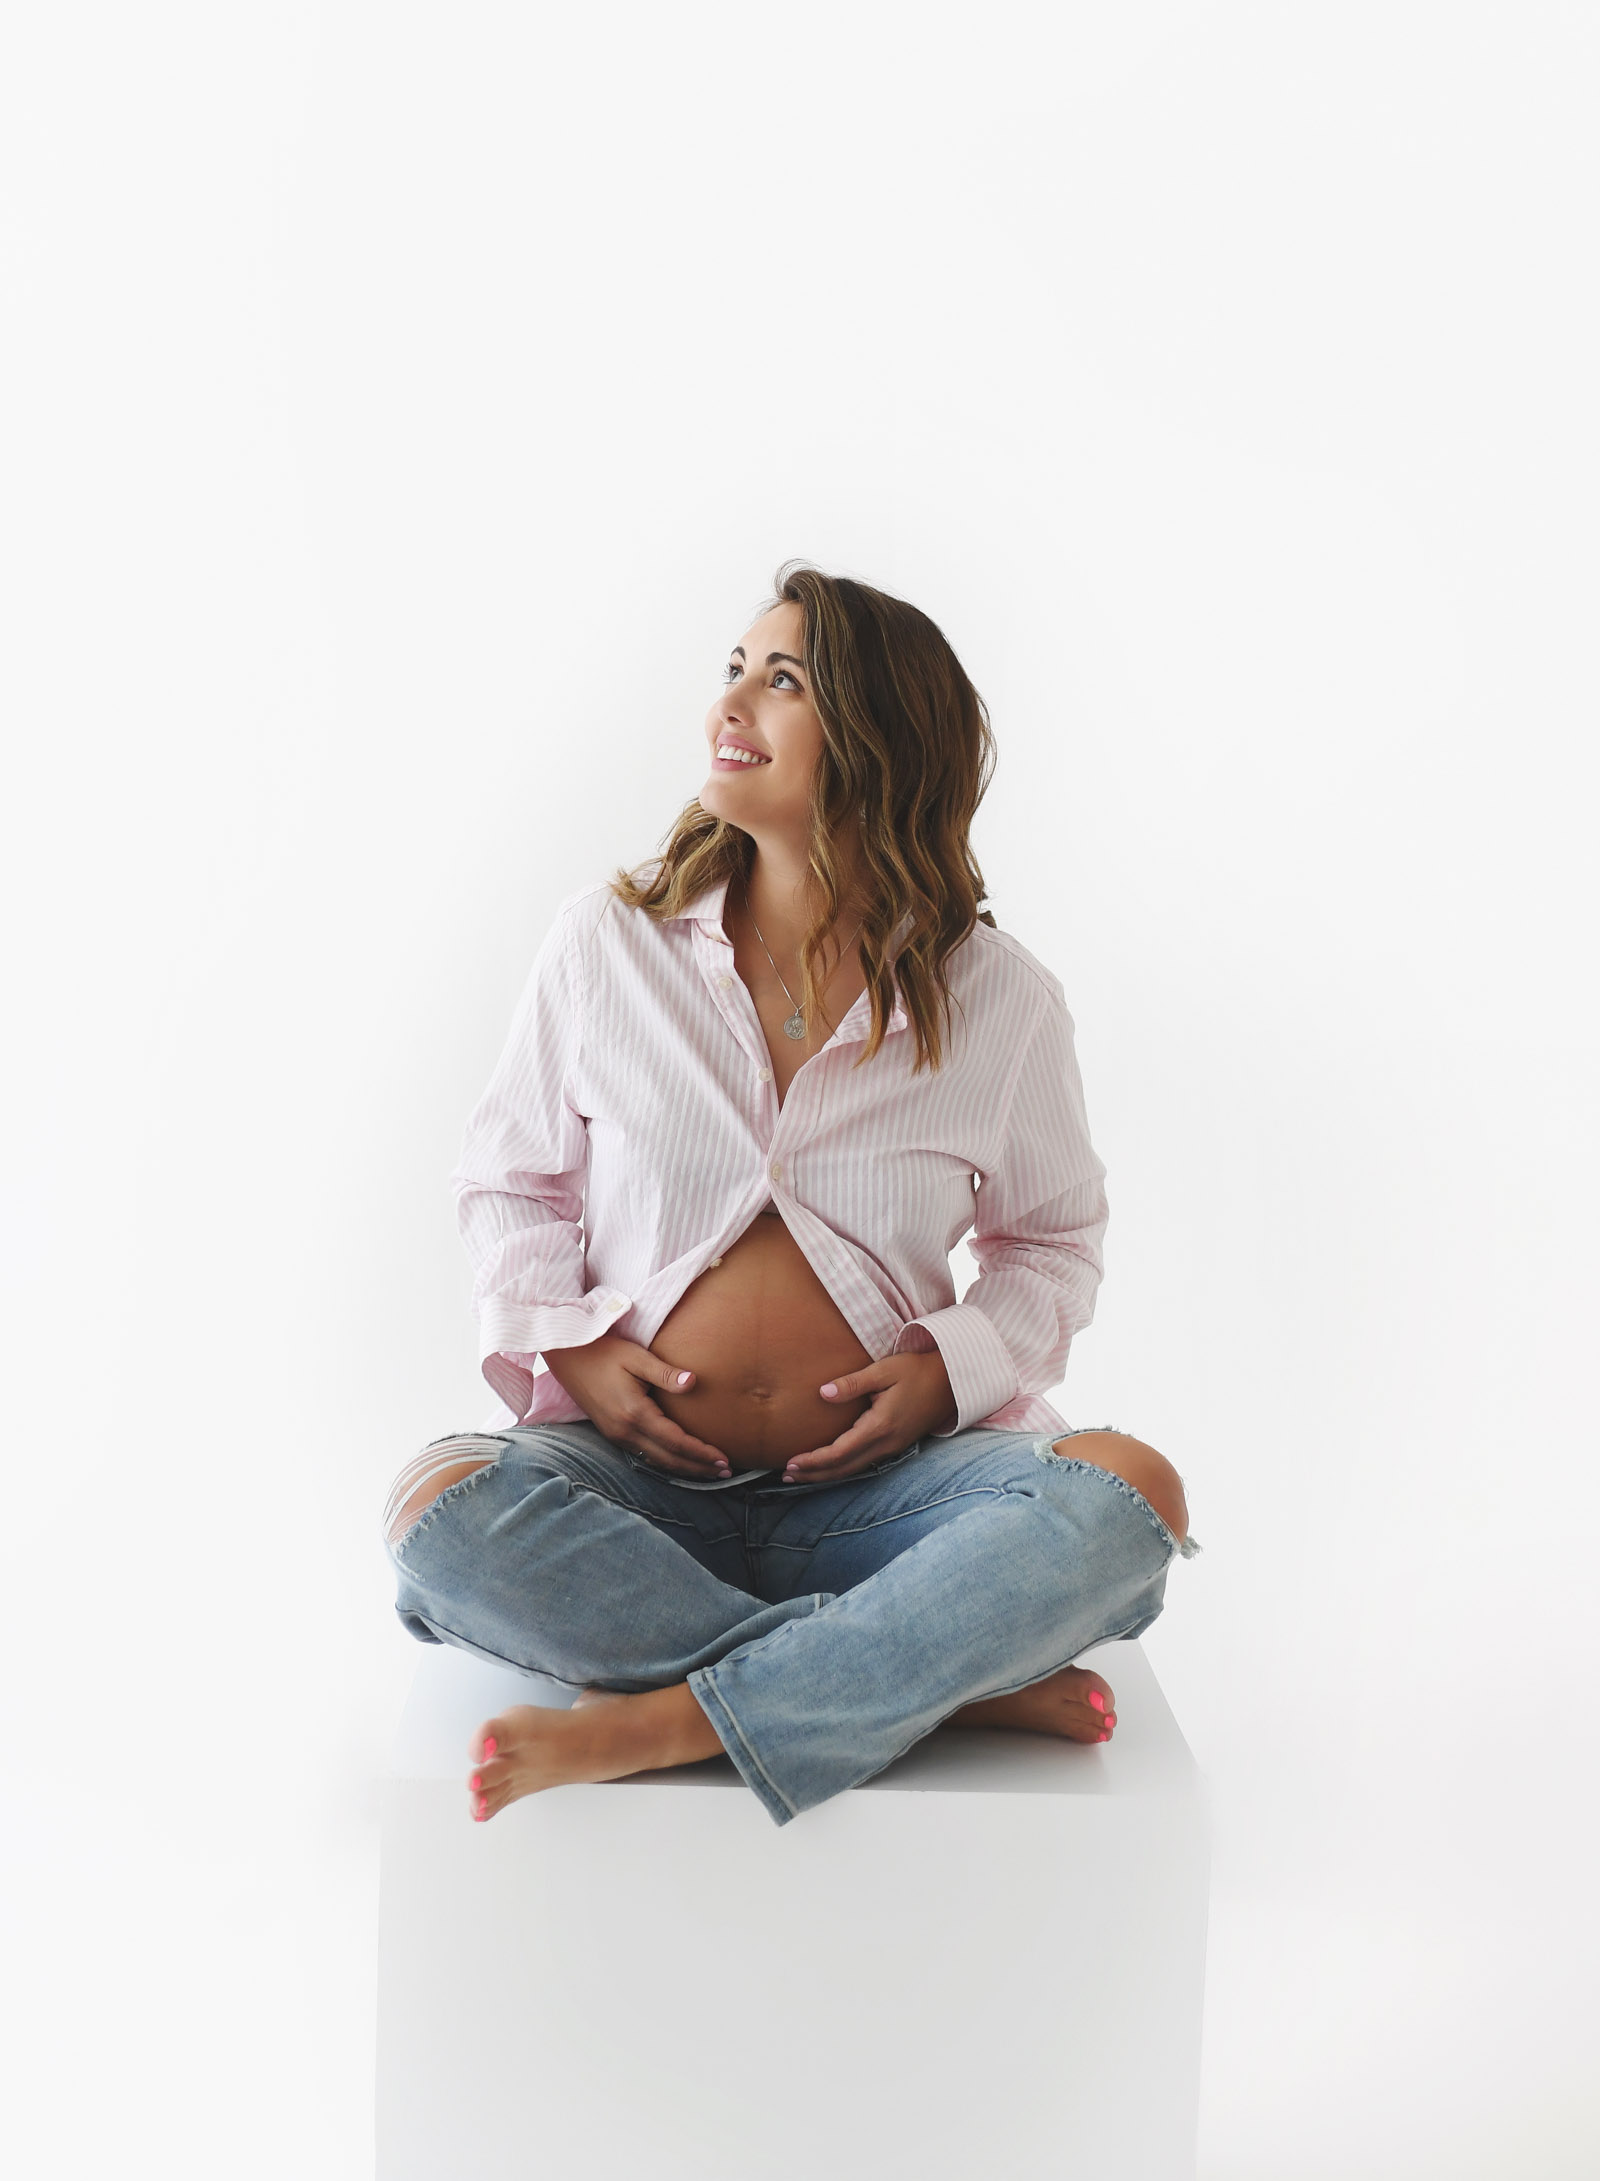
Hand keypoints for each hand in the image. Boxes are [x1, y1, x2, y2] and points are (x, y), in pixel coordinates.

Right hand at [541, 1332, 731, 1480]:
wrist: (567, 1356)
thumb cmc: (603, 1351)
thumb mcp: (636, 1357)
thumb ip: (665, 1373)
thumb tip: (693, 1381)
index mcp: (634, 1413)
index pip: (676, 1442)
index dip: (701, 1453)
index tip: (724, 1459)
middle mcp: (624, 1431)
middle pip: (668, 1459)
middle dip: (698, 1468)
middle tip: (726, 1473)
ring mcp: (615, 1435)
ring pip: (655, 1461)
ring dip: (683, 1468)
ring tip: (708, 1471)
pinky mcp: (611, 1433)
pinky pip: (644, 1455)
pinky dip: (666, 1462)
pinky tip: (679, 1460)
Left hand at [782, 1350, 957, 1485]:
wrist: (952, 1380)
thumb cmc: (917, 1370)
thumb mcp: (885, 1370)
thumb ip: (853, 1383)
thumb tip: (822, 1393)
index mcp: (880, 1426)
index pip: (839, 1452)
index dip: (813, 1461)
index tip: (790, 1462)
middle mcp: (886, 1443)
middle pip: (843, 1468)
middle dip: (814, 1474)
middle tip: (785, 1476)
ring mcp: (893, 1447)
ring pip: (854, 1469)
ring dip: (826, 1475)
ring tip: (800, 1475)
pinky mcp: (896, 1445)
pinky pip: (864, 1463)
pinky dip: (842, 1468)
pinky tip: (830, 1466)